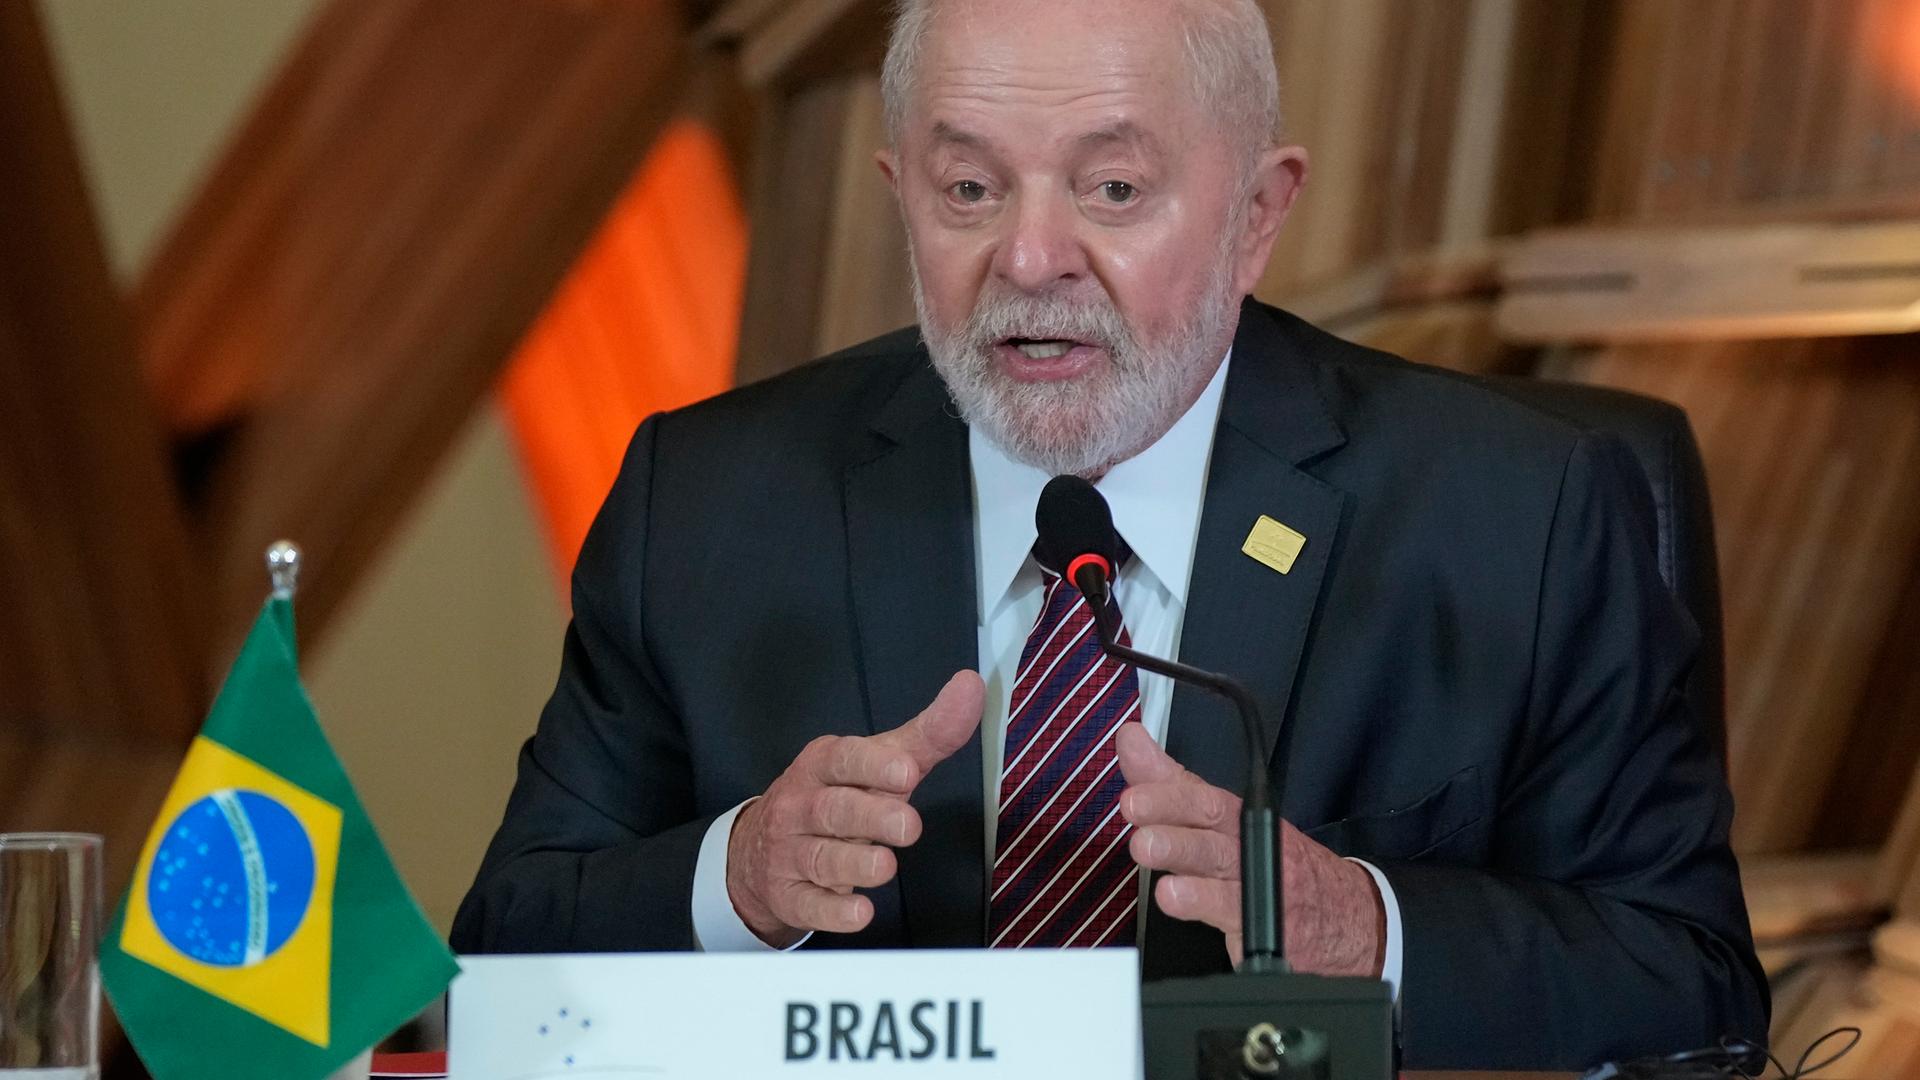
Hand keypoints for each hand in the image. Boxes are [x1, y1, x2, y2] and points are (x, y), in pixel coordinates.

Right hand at [726, 671, 984, 945]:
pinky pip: (809, 905)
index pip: (843, 759)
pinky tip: (859, 912)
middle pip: (834, 810)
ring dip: (855, 864)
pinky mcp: (791, 896)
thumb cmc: (837, 797)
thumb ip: (928, 733)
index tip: (906, 771)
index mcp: (823, 765)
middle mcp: (801, 806)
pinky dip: (834, 912)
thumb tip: (971, 687)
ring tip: (885, 866)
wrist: (761, 851)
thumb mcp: (879, 763)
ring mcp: (791, 852)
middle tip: (908, 825)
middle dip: (871, 817)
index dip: (873, 765)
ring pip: (822, 858)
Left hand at [1115, 724, 1383, 973]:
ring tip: (1145, 846)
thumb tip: (1132, 743)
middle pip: (1210, 818)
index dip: (1164, 779)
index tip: (1131, 757)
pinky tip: (1174, 896)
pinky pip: (1232, 913)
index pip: (1200, 792)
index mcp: (1238, 818)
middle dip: (1169, 808)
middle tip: (1133, 804)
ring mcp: (1257, 884)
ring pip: (1218, 862)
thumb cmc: (1277, 866)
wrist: (1345, 918)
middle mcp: (1248, 844)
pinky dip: (1202, 904)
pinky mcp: (1262, 926)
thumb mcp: (1225, 823)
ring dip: (1180, 851)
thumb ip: (1172, 786)